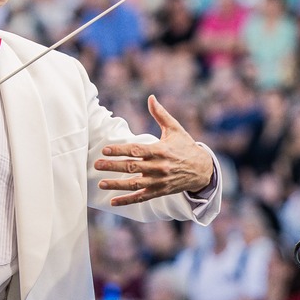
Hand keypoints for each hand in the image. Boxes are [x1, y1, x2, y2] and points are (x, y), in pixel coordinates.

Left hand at [95, 97, 214, 204]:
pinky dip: (127, 200)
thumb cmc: (186, 146)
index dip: (120, 150)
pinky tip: (113, 202)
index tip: (105, 150)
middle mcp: (159, 167)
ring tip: (101, 183)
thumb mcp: (175, 129)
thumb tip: (151, 97)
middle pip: (132, 167)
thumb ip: (160, 114)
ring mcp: (159, 181)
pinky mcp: (159, 191)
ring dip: (117, 185)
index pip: (137, 150)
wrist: (202, 170)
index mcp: (160, 150)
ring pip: (135, 184)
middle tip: (96, 164)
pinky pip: (141, 197)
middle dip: (113, 166)